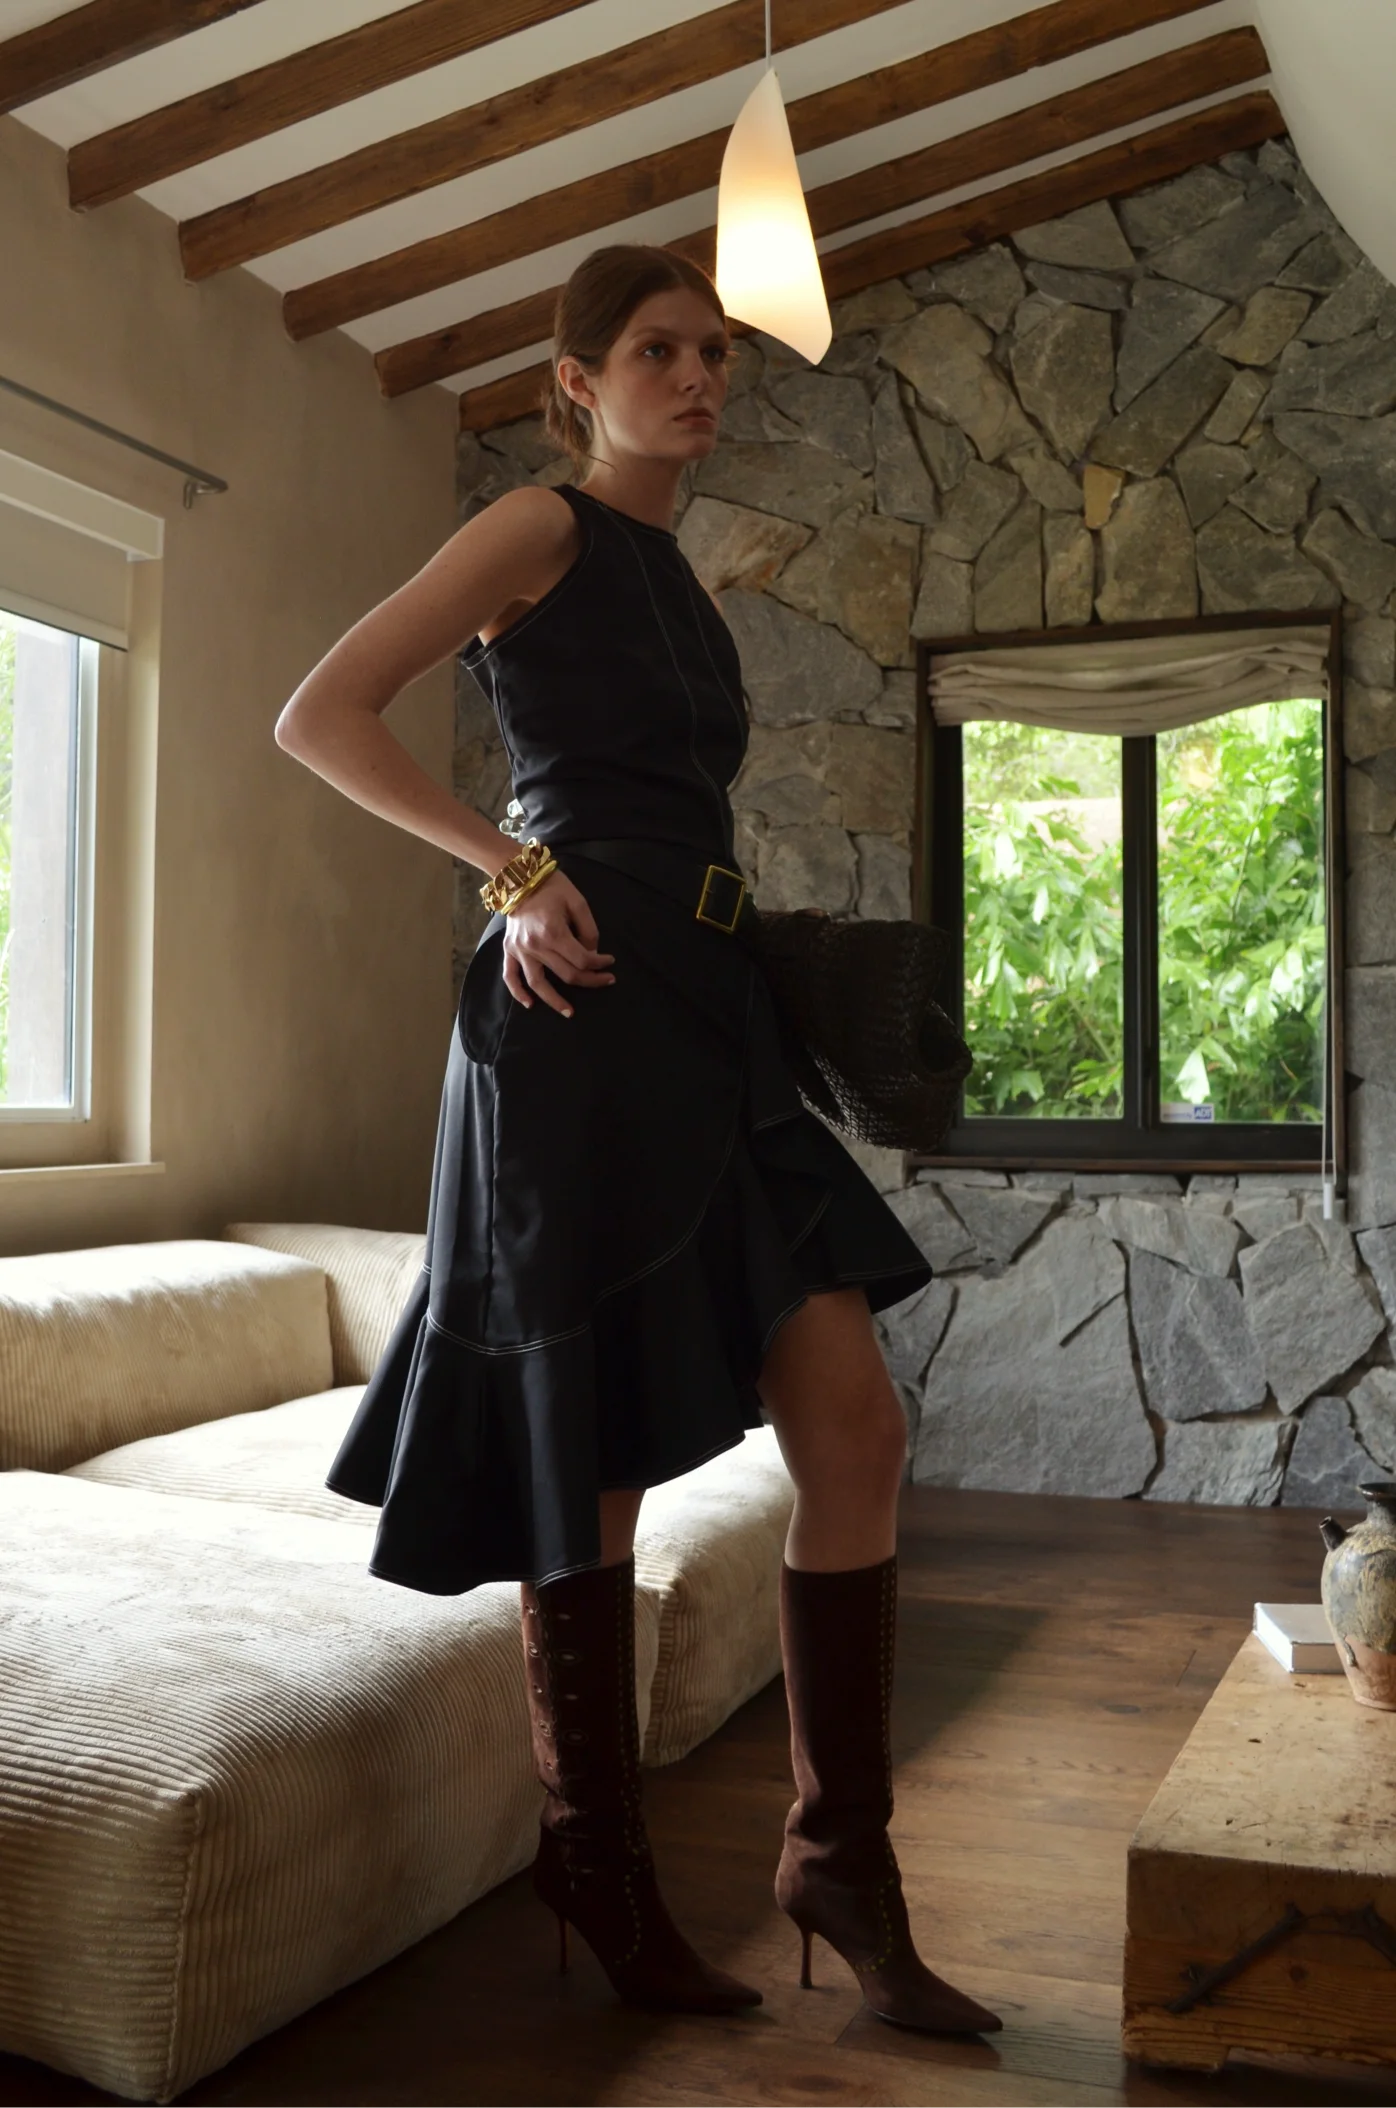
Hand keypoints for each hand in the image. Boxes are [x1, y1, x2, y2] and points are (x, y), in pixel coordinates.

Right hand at [500, 868, 615, 1017]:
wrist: (520, 878)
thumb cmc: (552, 887)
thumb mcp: (578, 902)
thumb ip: (589, 930)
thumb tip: (592, 953)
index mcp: (554, 932)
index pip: (582, 960)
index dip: (600, 964)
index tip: (609, 962)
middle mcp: (535, 945)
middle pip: (566, 974)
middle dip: (590, 980)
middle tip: (605, 981)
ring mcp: (520, 950)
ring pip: (538, 984)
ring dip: (555, 1001)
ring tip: (570, 1012)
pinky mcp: (509, 950)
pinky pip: (510, 976)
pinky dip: (518, 993)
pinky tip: (530, 1004)